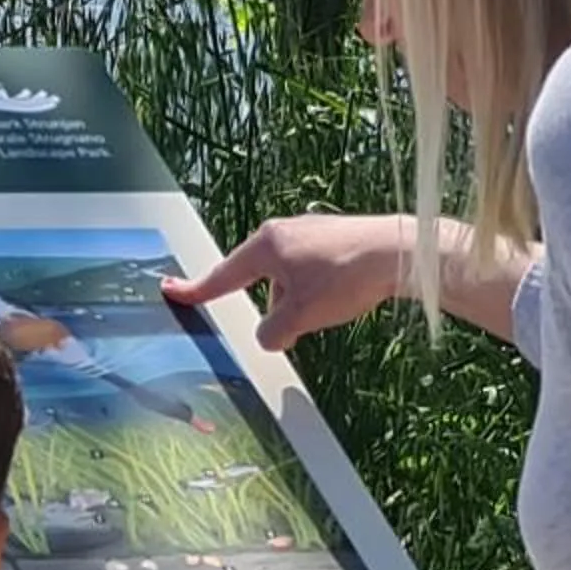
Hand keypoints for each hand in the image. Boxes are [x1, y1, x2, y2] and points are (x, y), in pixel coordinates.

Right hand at [162, 214, 414, 350]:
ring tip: (329, 311)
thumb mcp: (301, 316)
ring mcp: (310, 232)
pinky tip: (341, 298)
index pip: (222, 275)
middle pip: (259, 278)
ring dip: (299, 300)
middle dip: (273, 306)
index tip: (170, 289)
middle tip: (291, 326)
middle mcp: (283, 232)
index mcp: (265, 246)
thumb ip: (272, 332)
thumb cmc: (347, 277)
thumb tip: (268, 337)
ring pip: (289, 278)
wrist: (400, 253)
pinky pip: (311, 270)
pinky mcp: (334, 237)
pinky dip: (318, 290)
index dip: (196, 289)